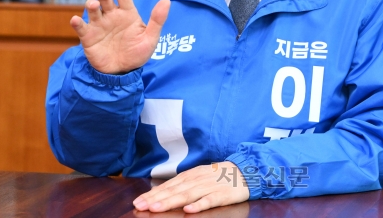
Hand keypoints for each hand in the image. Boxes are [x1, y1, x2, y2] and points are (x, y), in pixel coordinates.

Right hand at [70, 0, 170, 74]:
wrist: (122, 73)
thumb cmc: (137, 53)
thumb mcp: (150, 38)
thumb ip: (157, 20)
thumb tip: (166, 1)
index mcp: (127, 13)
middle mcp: (111, 16)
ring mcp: (99, 25)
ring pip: (93, 10)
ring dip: (91, 5)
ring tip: (93, 4)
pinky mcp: (89, 38)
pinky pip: (82, 28)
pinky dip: (77, 23)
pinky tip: (76, 20)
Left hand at [132, 162, 249, 212]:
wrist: (244, 171)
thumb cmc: (218, 176)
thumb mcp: (198, 177)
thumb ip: (181, 184)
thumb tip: (160, 193)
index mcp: (190, 176)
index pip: (168, 186)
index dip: (152, 194)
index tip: (137, 202)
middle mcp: (197, 180)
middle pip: (174, 190)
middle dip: (156, 199)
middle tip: (140, 206)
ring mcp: (209, 186)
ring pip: (187, 195)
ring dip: (171, 201)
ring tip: (156, 208)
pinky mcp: (222, 194)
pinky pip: (209, 200)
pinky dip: (199, 205)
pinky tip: (189, 210)